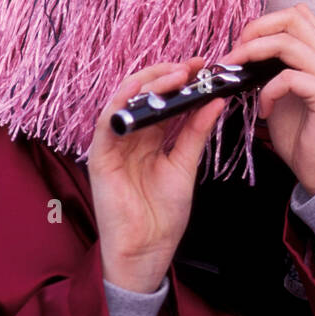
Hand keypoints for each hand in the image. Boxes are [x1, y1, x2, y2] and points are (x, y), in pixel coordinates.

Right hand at [86, 59, 225, 293]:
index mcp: (151, 137)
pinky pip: (106, 123)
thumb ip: (196, 132)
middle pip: (144, 95)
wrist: (148, 250)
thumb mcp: (185, 165)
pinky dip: (122, 104)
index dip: (182, 80)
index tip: (205, 66)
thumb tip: (215, 100)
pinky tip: (141, 93)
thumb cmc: (164, 213)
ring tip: (175, 75)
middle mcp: (130, 136)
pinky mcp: (99, 156)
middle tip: (193, 65)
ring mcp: (113, 145)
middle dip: (168, 75)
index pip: (164, 100)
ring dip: (148, 83)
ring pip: (125, 101)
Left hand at [222, 4, 314, 194]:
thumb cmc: (299, 128)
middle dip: (256, 31)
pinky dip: (267, 91)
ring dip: (253, 55)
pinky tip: (263, 109)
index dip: (263, 22)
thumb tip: (242, 49)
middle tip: (235, 53)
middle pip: (292, 18)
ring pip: (287, 43)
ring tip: (239, 76)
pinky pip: (288, 78)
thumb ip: (270, 65)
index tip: (241, 43)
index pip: (295, 14)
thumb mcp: (280, 88)